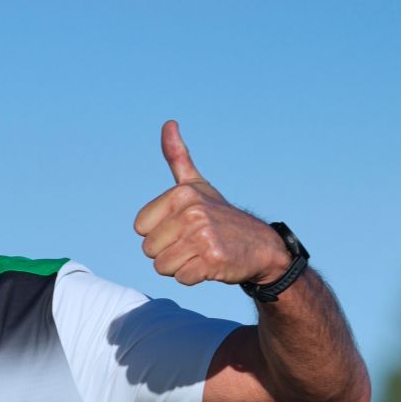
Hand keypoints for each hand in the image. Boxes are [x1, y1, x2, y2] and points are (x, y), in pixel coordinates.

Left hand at [133, 122, 288, 289]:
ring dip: (179, 266)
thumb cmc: (220, 216)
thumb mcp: (197, 185)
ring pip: (162, 267)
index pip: (140, 228)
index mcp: (182, 195)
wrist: (259, 245)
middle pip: (149, 250)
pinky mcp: (212, 260)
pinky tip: (210, 265)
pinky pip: (181, 278)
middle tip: (193, 243)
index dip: (158, 233)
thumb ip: (178, 158)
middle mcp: (192, 213)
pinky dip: (193, 277)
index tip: (181, 227)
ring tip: (200, 253)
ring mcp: (203, 236)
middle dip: (168, 252)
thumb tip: (168, 123)